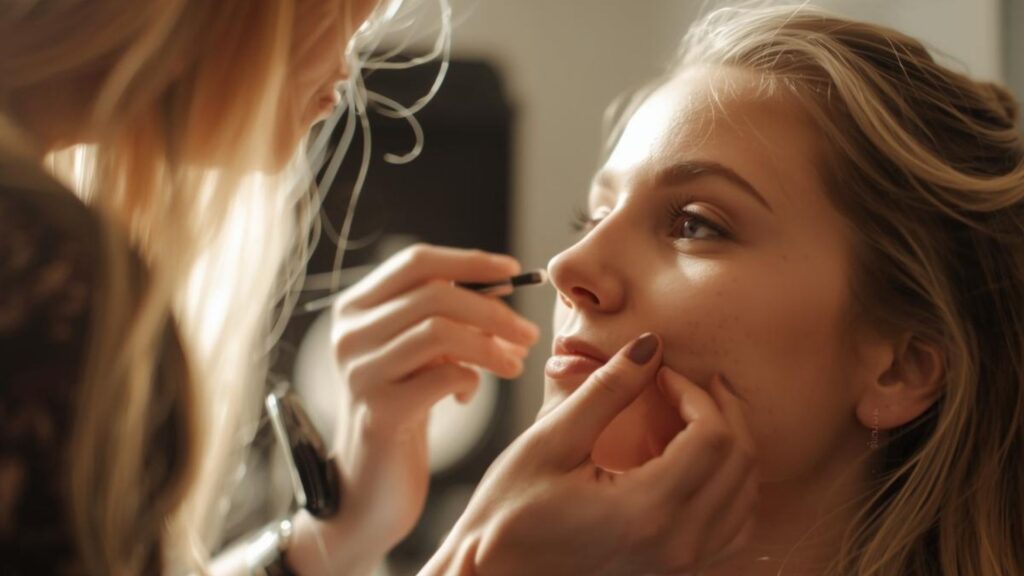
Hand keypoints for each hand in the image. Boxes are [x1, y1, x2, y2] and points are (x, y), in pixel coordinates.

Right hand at [288, 244, 539, 575]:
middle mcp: (349, 334)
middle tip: (528, 333)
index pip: (417, 261)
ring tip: (512, 364)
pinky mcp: (380, 412)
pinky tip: (467, 395)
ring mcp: (360, 373)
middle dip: (493, 311)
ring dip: (490, 346)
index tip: (515, 271)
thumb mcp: (418, 351)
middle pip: (434, 294)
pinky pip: (444, 377)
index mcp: (355, 308)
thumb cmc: (402, 407)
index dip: (470, 261)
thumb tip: (505, 283)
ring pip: (440, 331)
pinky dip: (470, 381)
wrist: (369, 484)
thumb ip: (447, 315)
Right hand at [420, 333, 757, 575]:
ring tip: (697, 415)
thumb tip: (650, 346)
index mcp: (647, 511)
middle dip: (722, 411)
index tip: (662, 373)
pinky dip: (729, 489)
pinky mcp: (673, 572)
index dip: (696, 393)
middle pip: (740, 465)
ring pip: (746, 498)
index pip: (712, 438)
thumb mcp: (551, 442)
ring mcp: (679, 565)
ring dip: (732, 448)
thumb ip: (607, 391)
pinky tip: (697, 464)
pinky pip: (732, 529)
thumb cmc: (507, 513)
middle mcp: (676, 545)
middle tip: (689, 382)